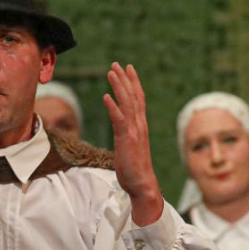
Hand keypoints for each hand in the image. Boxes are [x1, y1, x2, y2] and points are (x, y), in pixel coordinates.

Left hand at [102, 62, 163, 226]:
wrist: (143, 185)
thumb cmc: (135, 170)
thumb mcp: (131, 148)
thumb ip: (128, 136)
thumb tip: (122, 131)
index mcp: (141, 126)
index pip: (138, 99)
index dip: (133, 83)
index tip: (128, 69)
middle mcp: (139, 125)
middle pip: (133, 97)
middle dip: (124, 79)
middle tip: (116, 64)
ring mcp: (133, 132)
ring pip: (127, 103)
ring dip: (119, 87)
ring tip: (110, 72)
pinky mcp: (126, 140)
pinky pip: (119, 120)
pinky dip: (113, 107)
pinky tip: (106, 96)